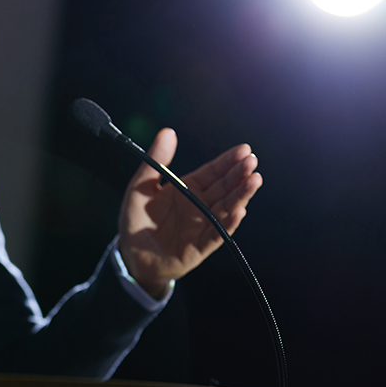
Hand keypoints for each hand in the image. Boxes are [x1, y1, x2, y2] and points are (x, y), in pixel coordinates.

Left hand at [118, 128, 262, 297]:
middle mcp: (200, 205)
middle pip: (224, 188)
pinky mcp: (200, 247)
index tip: (244, 149)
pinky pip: (217, 235)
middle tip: (251, 162)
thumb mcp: (140, 187)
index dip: (228, 161)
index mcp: (188, 189)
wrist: (131, 254)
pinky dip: (228, 224)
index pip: (214, 172)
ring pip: (226, 209)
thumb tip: (167, 132)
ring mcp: (202, 226)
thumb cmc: (136, 220)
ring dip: (241, 195)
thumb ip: (155, 161)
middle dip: (239, 174)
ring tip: (254, 181)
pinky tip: (238, 211)